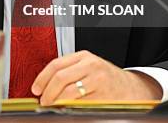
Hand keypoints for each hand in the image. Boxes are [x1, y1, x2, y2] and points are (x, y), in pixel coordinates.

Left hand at [31, 50, 161, 105]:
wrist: (132, 88)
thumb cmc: (106, 79)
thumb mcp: (88, 68)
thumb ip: (69, 72)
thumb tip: (44, 86)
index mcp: (84, 57)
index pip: (55, 65)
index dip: (42, 78)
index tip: (35, 89)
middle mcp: (91, 65)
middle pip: (60, 78)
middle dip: (48, 92)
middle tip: (44, 101)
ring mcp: (98, 80)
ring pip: (69, 92)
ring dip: (56, 101)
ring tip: (53, 106)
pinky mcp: (103, 95)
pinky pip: (80, 103)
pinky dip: (69, 108)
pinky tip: (67, 109)